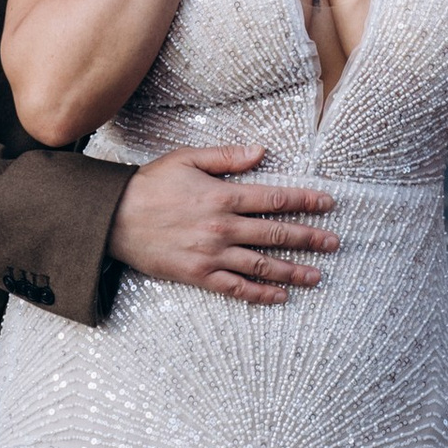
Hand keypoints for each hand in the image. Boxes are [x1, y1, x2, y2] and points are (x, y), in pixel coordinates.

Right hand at [110, 143, 339, 305]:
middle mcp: (222, 228)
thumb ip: (227, 157)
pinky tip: (280, 296)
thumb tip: (261, 152)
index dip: (305, 200)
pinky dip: (260, 294)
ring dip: (293, 270)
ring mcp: (211, 255)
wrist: (112, 218)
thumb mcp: (187, 159)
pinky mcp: (198, 276)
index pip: (274, 199)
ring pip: (262, 264)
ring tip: (318, 275)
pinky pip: (236, 288)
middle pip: (276, 234)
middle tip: (334, 243)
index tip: (328, 203)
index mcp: (222, 196)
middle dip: (309, 238)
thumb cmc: (150, 185)